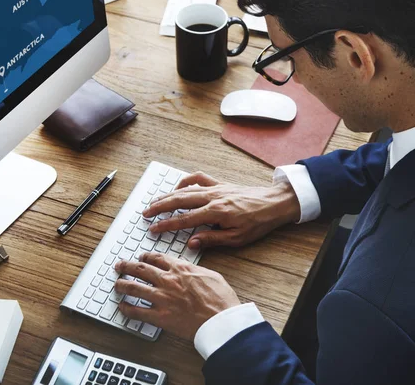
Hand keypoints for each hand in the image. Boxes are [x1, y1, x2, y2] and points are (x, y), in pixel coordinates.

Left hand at [114, 253, 239, 340]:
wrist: (222, 321)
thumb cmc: (221, 300)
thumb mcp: (211, 275)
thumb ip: (195, 270)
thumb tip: (189, 268)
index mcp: (181, 269)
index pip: (157, 258)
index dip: (145, 257)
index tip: (141, 258)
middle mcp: (168, 280)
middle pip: (141, 269)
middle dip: (127, 266)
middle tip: (120, 266)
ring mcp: (162, 298)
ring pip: (135, 288)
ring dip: (123, 285)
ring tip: (117, 284)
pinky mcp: (161, 317)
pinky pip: (138, 312)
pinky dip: (127, 309)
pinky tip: (122, 307)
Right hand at [143, 172, 300, 249]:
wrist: (275, 203)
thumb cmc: (259, 222)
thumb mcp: (237, 238)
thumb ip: (212, 239)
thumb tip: (191, 242)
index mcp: (216, 212)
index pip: (184, 219)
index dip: (166, 224)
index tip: (153, 228)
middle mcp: (213, 197)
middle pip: (179, 200)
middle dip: (159, 207)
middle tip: (145, 213)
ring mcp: (216, 188)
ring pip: (185, 189)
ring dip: (167, 195)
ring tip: (154, 201)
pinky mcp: (220, 183)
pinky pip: (198, 178)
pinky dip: (185, 181)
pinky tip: (177, 187)